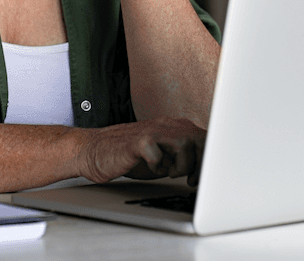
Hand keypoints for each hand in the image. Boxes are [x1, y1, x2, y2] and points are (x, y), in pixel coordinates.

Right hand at [73, 117, 204, 186]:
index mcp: (175, 127)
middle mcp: (167, 125)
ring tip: (166, 171)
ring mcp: (152, 131)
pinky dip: (157, 167)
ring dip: (179, 165)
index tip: (199, 179)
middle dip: (198, 164)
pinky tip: (149, 168)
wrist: (95, 151)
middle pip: (200, 138)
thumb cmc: (130, 156)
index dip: (208, 160)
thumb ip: (185, 156)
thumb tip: (207, 171)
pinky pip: (158, 155)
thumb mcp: (163, 156)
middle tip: (188, 179)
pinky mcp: (138, 142)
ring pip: (184, 144)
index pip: (205, 138)